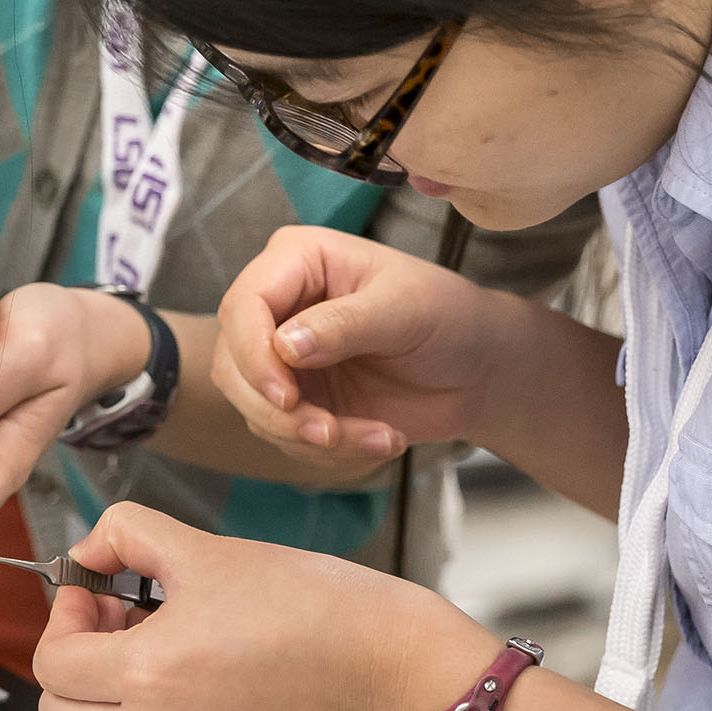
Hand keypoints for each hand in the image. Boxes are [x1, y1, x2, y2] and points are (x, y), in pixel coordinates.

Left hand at [31, 503, 498, 710]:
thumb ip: (128, 535)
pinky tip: (196, 669)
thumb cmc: (314, 607)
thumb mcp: (206, 549)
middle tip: (116, 615)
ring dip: (111, 687)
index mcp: (152, 675)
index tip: (97, 588)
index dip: (65, 616)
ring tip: (162, 637)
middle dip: (74, 658)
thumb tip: (91, 548)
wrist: (386, 664)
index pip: (52, 664)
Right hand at [213, 227, 519, 466]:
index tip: (286, 397)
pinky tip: (382, 438)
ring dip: (310, 436)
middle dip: (277, 409)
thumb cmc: (447, 317)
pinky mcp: (298, 400)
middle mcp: (280, 306)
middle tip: (329, 432)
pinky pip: (285, 435)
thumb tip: (283, 346)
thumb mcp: (404, 309)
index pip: (243, 305)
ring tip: (378, 437)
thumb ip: (344, 324)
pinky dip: (330, 450)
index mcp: (298, 260)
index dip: (252, 354)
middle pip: (234, 362)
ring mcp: (283, 356)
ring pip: (254, 407)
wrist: (478, 370)